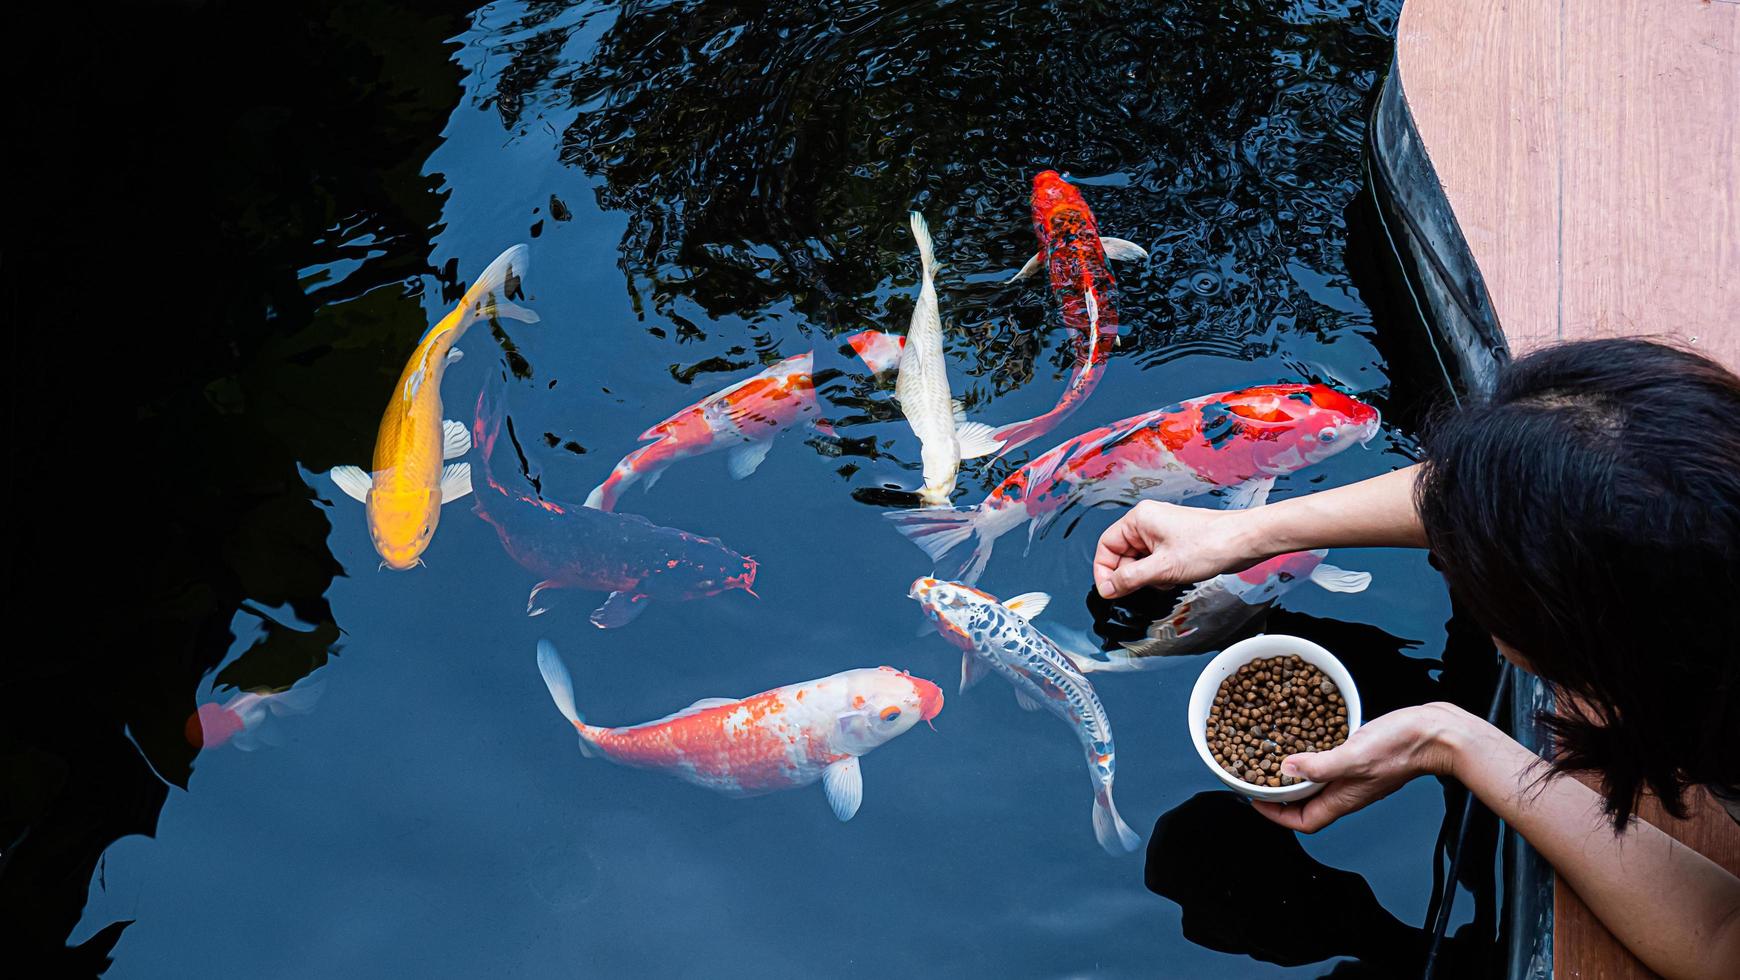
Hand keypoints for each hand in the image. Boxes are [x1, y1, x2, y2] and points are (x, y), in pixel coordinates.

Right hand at [1092, 501, 1260, 597]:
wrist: (1244, 541)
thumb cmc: (1210, 544)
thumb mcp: (1163, 568)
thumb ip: (1130, 579)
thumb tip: (1107, 589)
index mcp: (1139, 519)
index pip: (1106, 546)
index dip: (1104, 571)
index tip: (1109, 592)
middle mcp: (1147, 522)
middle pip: (1121, 555)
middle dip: (1131, 576)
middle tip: (1144, 587)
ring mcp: (1161, 533)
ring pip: (1138, 561)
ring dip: (1148, 577)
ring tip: (1167, 579)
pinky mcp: (1174, 543)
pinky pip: (1154, 562)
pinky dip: (1160, 574)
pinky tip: (1175, 578)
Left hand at [1251, 703, 1471, 832]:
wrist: (1438, 734)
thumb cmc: (1403, 748)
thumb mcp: (1354, 756)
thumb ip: (1319, 766)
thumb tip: (1286, 770)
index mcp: (1344, 799)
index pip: (1303, 822)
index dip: (1276, 815)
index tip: (1255, 801)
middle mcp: (1348, 791)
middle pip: (1306, 804)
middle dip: (1280, 795)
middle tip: (1257, 777)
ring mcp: (1356, 776)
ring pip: (1317, 783)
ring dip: (1295, 774)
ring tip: (1274, 759)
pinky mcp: (1363, 757)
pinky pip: (1330, 763)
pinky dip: (1314, 755)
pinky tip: (1307, 738)